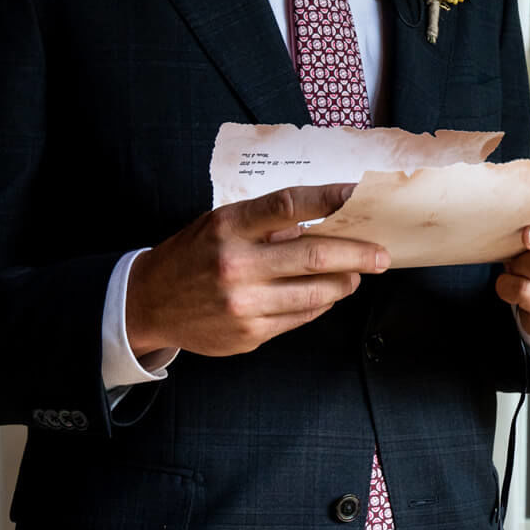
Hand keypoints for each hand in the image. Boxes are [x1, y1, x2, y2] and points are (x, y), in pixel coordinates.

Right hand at [126, 184, 387, 356]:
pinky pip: (301, 316)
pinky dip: (321, 303)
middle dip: (358, 254)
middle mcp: (236, 264)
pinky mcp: (249, 334)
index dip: (331, 198)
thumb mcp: (221, 224)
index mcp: (229, 226)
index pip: (290, 204)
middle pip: (315, 255)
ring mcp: (243, 303)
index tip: (360, 195)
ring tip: (355, 274)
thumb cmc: (194, 254)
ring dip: (346, 281)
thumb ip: (268, 222)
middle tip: (381, 254)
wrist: (148, 303)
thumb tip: (329, 219)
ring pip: (316, 292)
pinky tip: (326, 294)